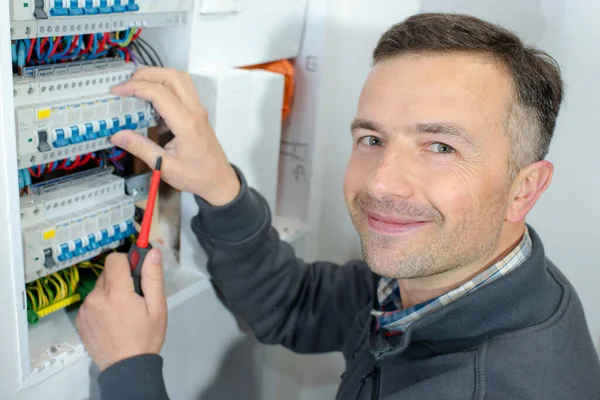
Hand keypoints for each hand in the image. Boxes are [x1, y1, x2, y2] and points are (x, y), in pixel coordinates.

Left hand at [76, 250, 166, 370]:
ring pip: (99, 287)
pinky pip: (91, 301)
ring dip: (110, 292)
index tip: (136, 272)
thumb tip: (152, 252)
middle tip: (134, 297)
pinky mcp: (80, 320)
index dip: (127, 261)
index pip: (114, 259)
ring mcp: (85, 309)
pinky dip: (101, 305)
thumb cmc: (146, 336)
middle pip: (107, 273)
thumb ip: (153, 277)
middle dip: (121, 279)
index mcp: (116, 292)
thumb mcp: (157, 307)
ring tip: (123, 312)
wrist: (127, 367)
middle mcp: (96, 297)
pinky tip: (111, 320)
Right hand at [109, 67, 239, 205]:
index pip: (159, 93)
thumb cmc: (198, 176)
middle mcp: (195, 111)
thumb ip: (141, 148)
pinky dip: (165, 88)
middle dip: (146, 74)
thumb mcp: (165, 166)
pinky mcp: (197, 112)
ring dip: (157, 77)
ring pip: (179, 78)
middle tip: (127, 84)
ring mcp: (198, 110)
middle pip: (172, 76)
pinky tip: (152, 105)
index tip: (117, 90)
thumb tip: (117, 135)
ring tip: (137, 87)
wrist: (219, 180)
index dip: (135, 87)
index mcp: (187, 124)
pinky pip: (182, 90)